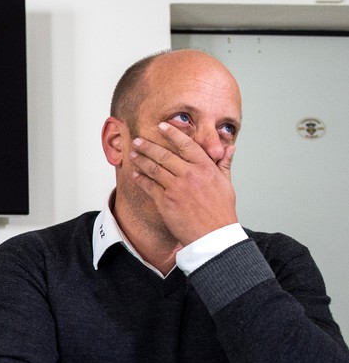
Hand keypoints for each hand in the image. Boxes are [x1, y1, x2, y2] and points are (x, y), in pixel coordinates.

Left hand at [129, 122, 237, 245]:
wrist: (213, 235)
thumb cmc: (221, 211)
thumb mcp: (226, 184)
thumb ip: (224, 164)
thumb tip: (229, 148)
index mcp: (206, 168)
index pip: (187, 144)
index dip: (172, 133)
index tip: (161, 126)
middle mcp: (190, 175)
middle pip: (165, 155)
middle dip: (149, 146)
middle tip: (138, 140)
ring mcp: (176, 188)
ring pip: (154, 168)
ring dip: (141, 160)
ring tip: (133, 154)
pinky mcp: (165, 201)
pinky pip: (149, 186)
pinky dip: (141, 178)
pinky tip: (135, 173)